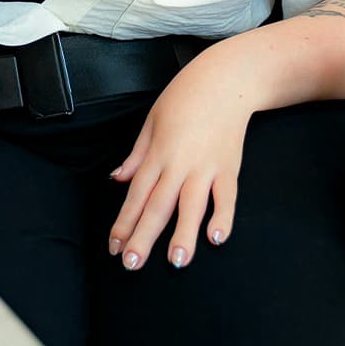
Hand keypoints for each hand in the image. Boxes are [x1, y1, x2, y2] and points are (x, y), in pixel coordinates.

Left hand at [108, 67, 250, 269]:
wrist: (224, 81)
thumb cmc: (184, 98)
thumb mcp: (152, 121)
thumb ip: (137, 155)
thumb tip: (118, 179)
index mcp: (157, 153)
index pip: (136, 194)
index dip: (124, 222)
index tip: (114, 247)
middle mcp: (179, 163)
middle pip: (158, 205)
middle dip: (144, 236)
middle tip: (131, 265)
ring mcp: (206, 167)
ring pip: (191, 206)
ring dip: (183, 234)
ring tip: (176, 261)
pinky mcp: (230, 167)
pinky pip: (226, 197)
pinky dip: (222, 216)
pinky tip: (216, 237)